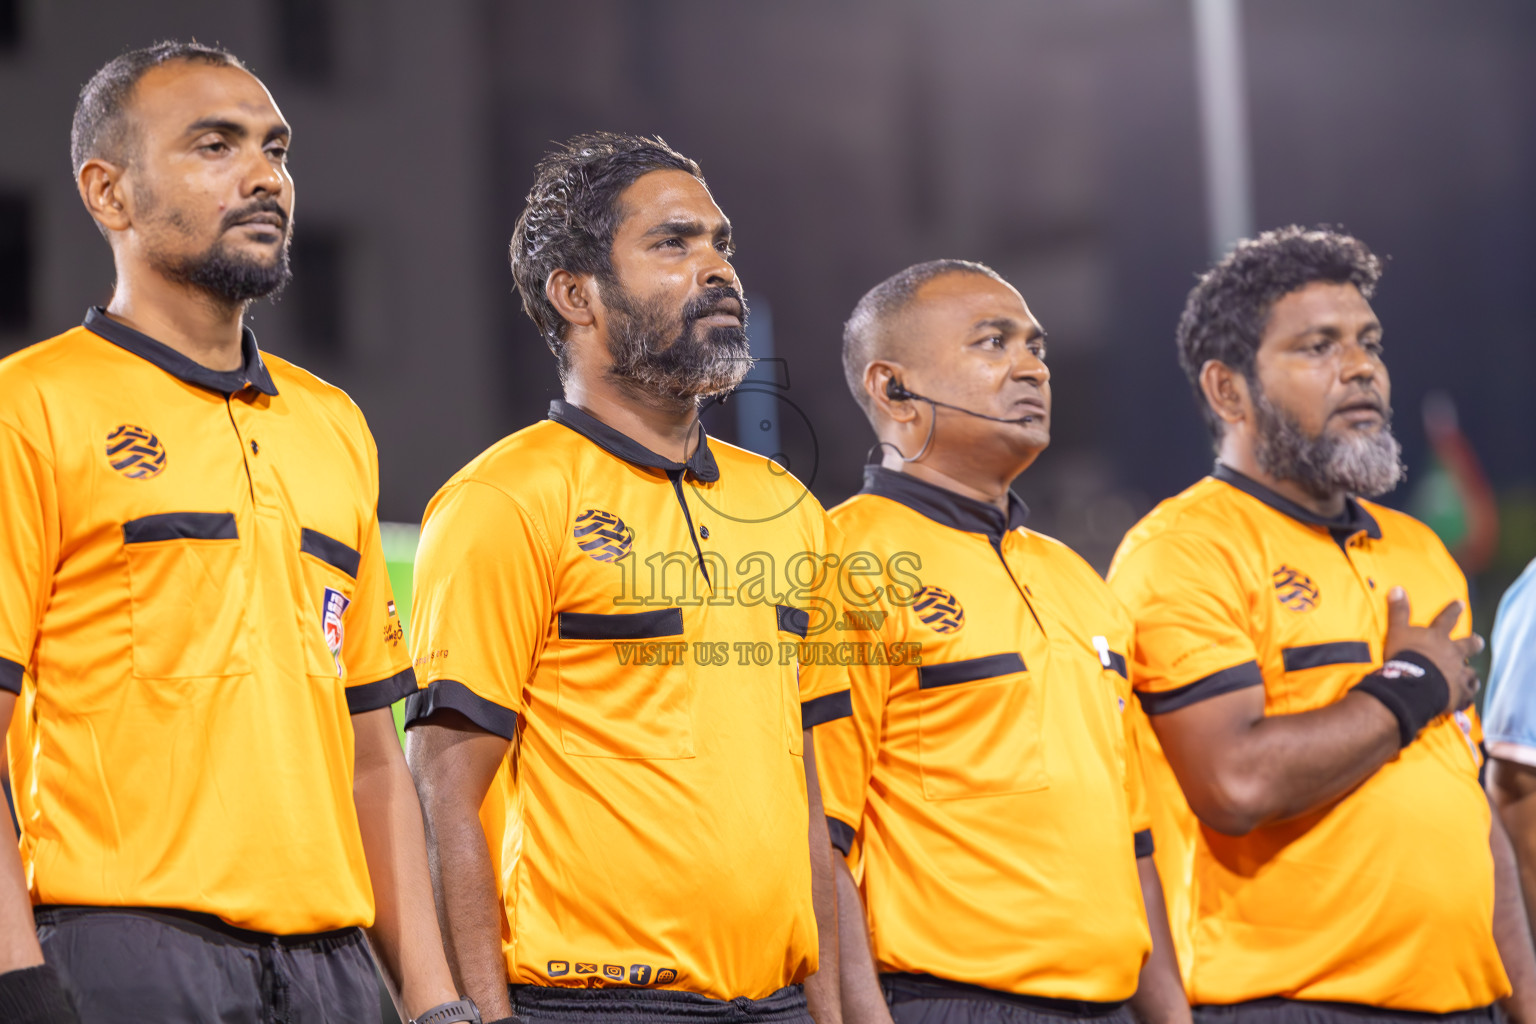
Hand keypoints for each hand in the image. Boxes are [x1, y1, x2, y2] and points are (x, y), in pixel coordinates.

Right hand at [1383, 587, 1482, 710]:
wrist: (1414, 684)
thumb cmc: (1405, 656)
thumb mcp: (1397, 631)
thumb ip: (1398, 611)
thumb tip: (1397, 588)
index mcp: (1438, 638)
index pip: (1447, 619)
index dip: (1453, 610)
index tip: (1460, 603)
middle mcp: (1453, 653)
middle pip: (1468, 645)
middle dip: (1474, 642)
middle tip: (1479, 641)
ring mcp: (1459, 674)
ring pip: (1470, 672)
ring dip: (1470, 673)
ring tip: (1472, 676)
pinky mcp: (1460, 693)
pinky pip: (1467, 694)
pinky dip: (1467, 695)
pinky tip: (1467, 698)